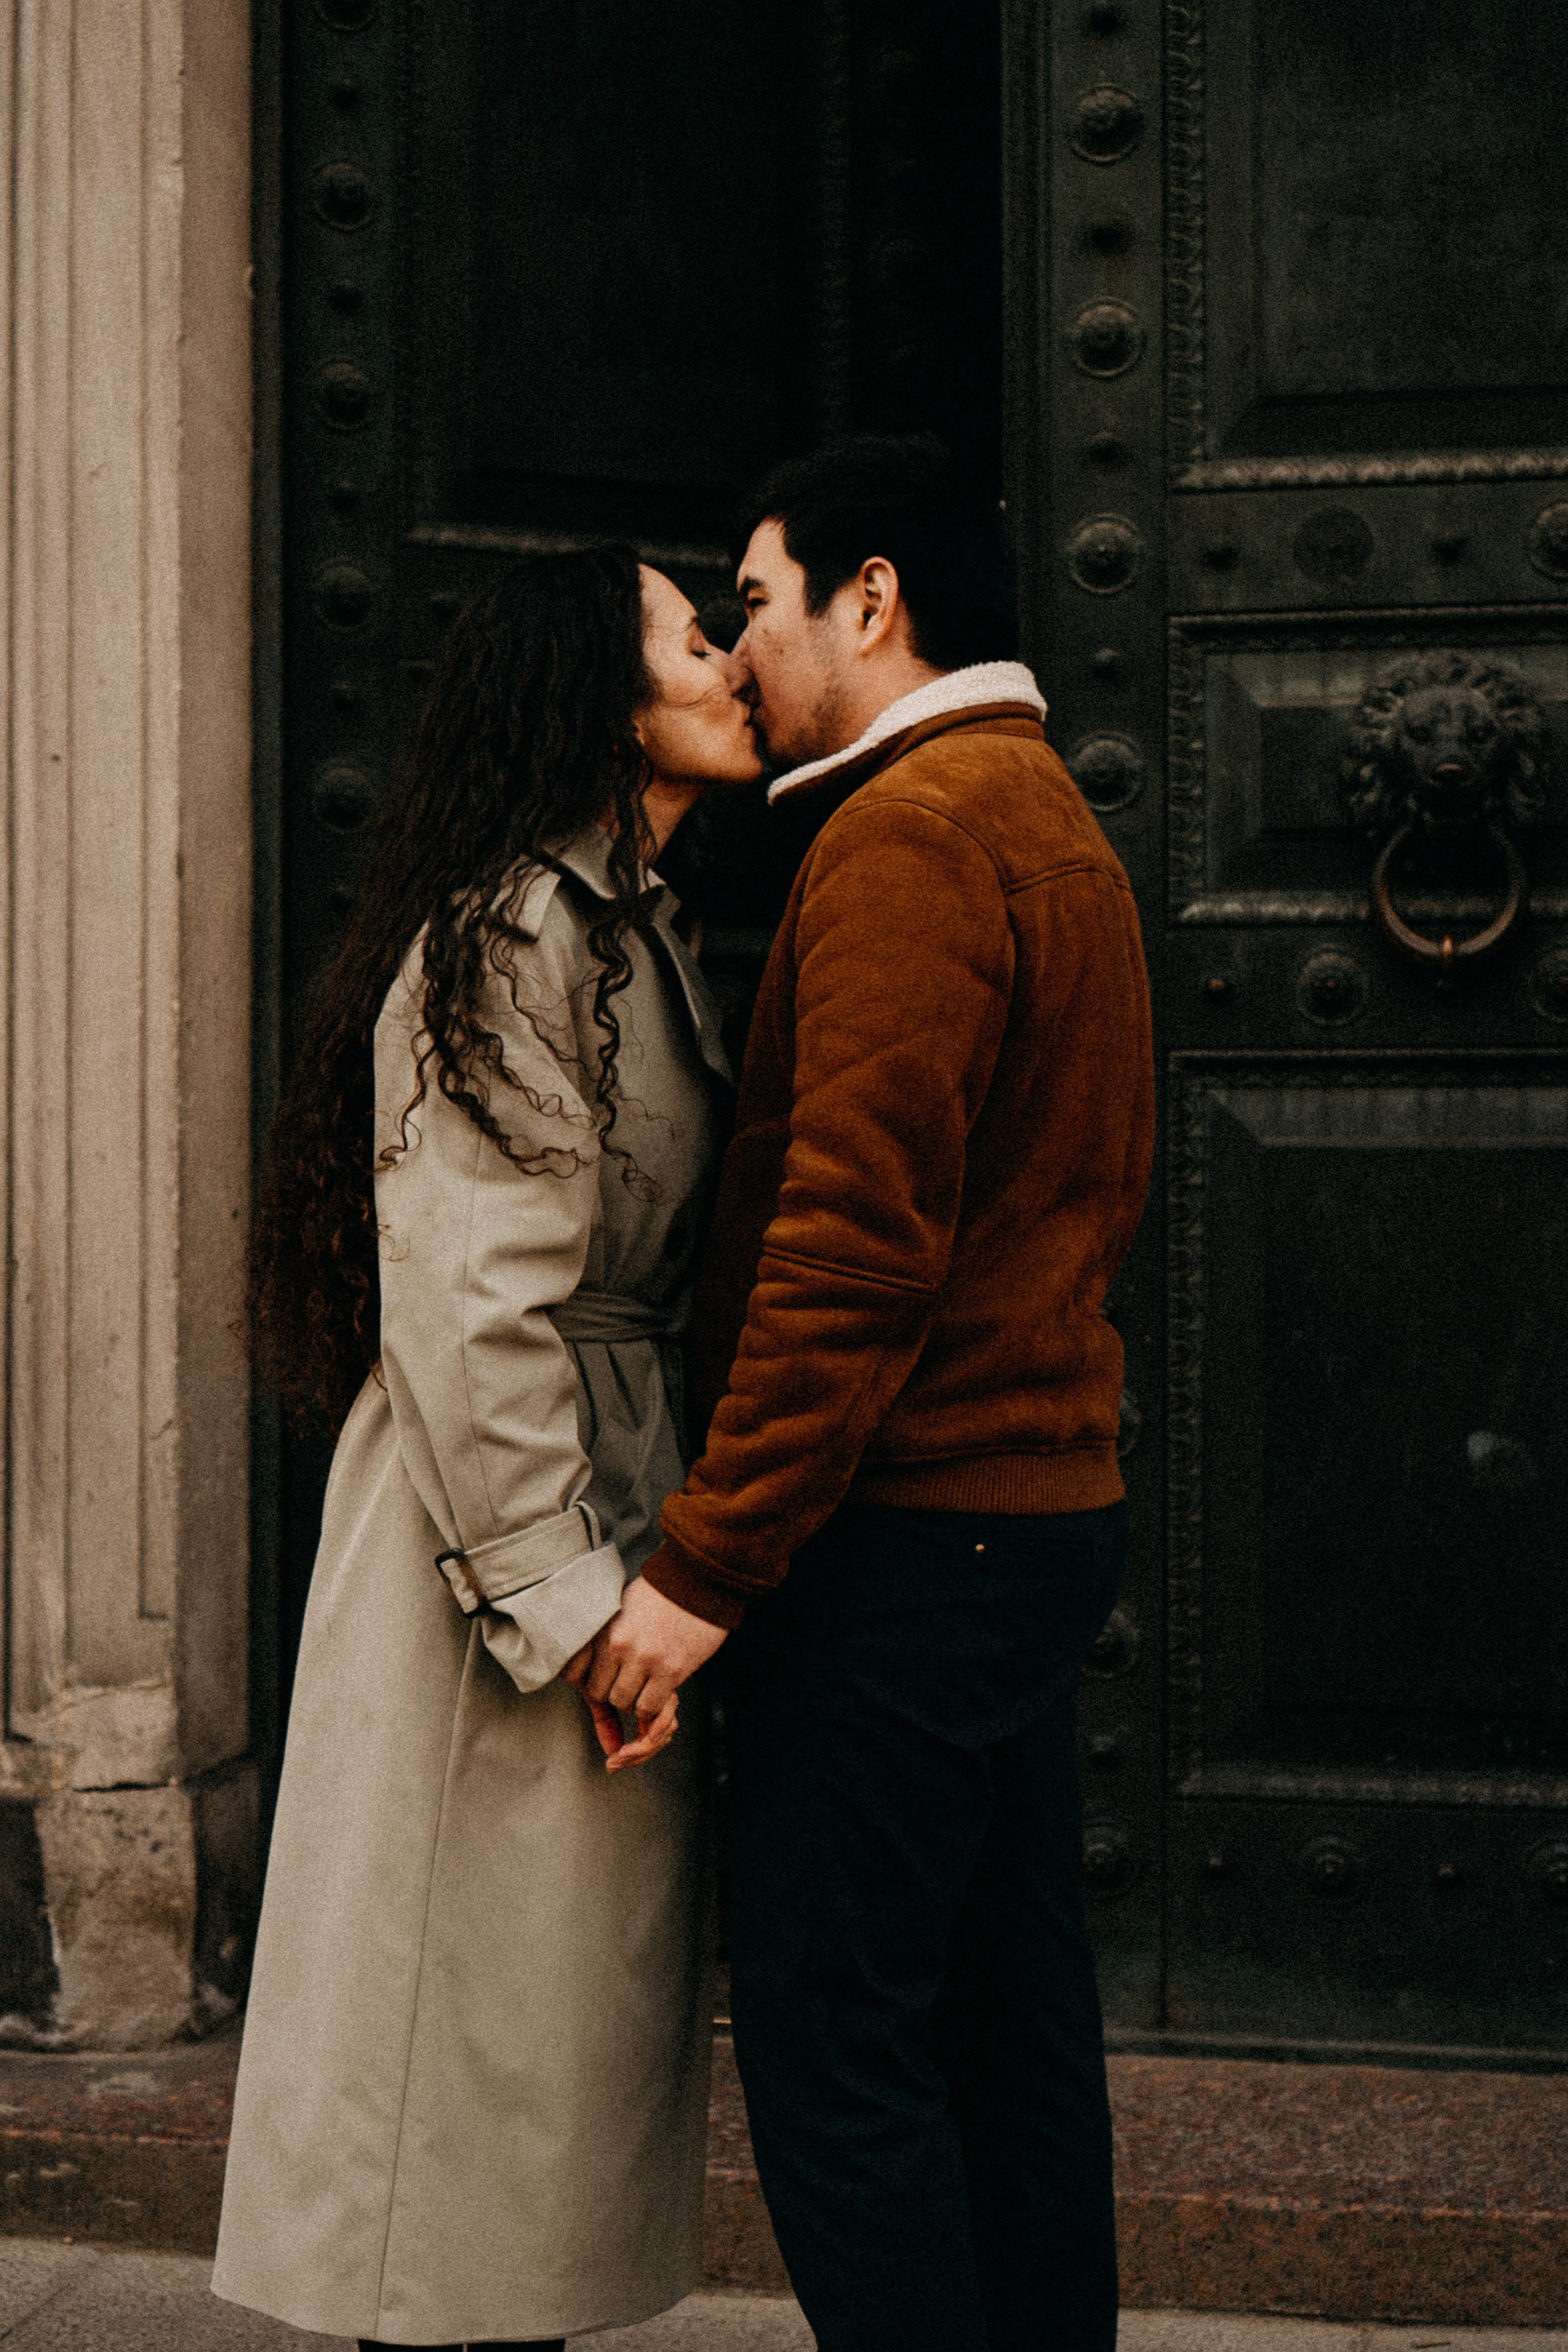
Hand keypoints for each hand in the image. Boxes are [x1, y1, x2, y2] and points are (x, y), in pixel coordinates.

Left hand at [570, 1577, 726, 1769]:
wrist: (698, 1580)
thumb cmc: (662, 1591)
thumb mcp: (622, 1607)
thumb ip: (607, 1634)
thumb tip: (592, 1659)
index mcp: (606, 1631)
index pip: (585, 1679)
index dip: (601, 1685)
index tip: (612, 1683)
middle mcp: (621, 1647)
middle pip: (605, 1695)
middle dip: (619, 1695)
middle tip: (633, 1687)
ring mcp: (646, 1660)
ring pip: (628, 1705)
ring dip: (637, 1702)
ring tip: (648, 1689)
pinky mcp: (672, 1670)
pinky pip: (652, 1706)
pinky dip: (655, 1707)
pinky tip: (662, 1692)